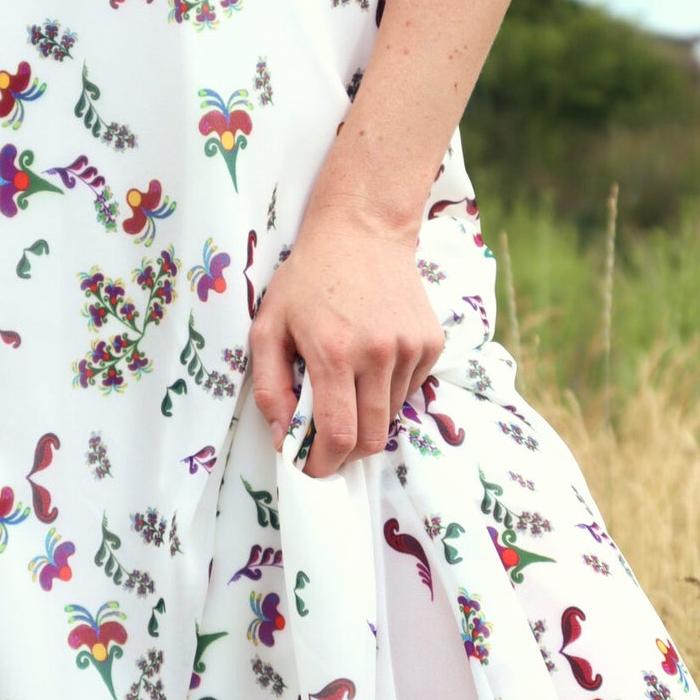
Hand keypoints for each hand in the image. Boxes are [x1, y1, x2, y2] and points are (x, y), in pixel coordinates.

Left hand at [249, 202, 446, 477]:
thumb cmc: (307, 279)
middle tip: (326, 443)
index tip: (310, 468)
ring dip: (367, 416)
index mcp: (332, 353)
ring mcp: (410, 348)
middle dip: (346, 453)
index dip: (323, 464)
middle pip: (371, 437)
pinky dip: (388, 391)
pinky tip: (371, 360)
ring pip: (391, 415)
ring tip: (347, 385)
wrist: (362, 231)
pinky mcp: (431, 343)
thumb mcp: (268, 325)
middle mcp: (377, 354)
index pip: (337, 436)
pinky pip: (410, 389)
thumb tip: (282, 437)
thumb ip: (270, 385)